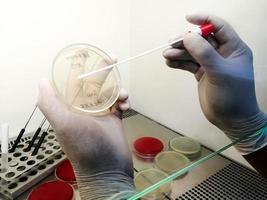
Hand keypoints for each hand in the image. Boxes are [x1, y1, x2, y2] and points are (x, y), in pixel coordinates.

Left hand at [38, 56, 134, 198]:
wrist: (108, 170)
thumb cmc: (85, 146)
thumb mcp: (63, 124)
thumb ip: (49, 103)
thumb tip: (42, 80)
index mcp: (70, 107)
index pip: (74, 82)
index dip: (82, 68)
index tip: (92, 56)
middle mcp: (84, 109)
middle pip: (94, 83)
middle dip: (103, 71)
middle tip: (113, 58)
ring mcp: (100, 113)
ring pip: (109, 92)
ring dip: (117, 89)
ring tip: (123, 96)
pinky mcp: (114, 119)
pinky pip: (119, 103)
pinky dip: (124, 101)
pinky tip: (126, 107)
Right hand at [163, 13, 266, 153]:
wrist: (231, 120)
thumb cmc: (233, 96)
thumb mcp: (220, 72)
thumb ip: (204, 53)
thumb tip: (187, 37)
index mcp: (233, 48)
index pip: (218, 27)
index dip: (204, 20)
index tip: (187, 18)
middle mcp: (222, 53)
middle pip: (201, 40)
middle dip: (185, 41)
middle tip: (171, 44)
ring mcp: (211, 64)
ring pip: (192, 52)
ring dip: (179, 52)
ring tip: (167, 55)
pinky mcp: (202, 74)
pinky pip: (188, 64)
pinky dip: (179, 62)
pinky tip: (170, 63)